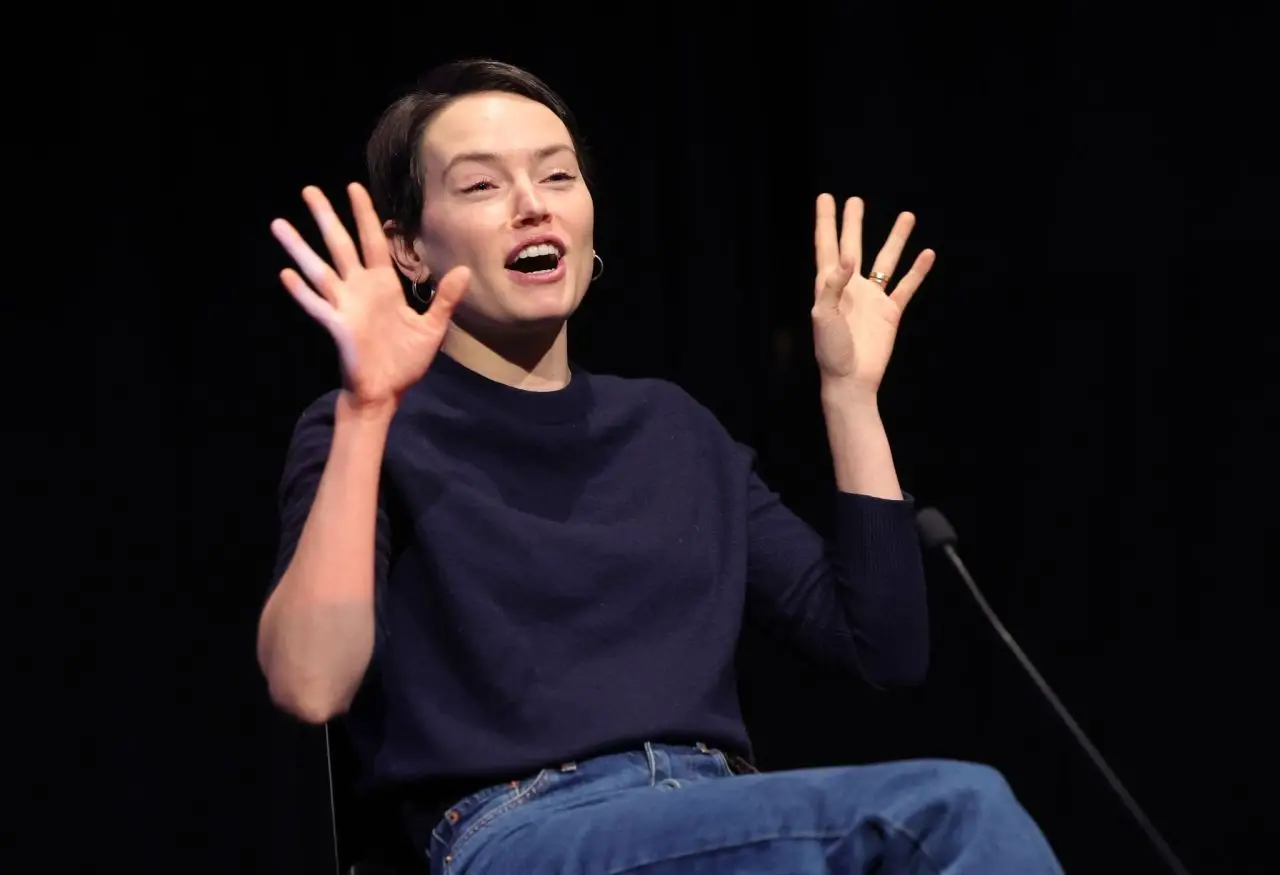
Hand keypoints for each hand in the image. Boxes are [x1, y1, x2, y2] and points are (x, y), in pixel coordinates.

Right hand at [271, 184, 468, 408]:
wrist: (388, 392)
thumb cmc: (405, 361)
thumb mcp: (432, 328)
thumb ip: (445, 299)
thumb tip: (465, 271)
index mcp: (382, 286)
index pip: (372, 241)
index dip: (365, 215)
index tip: (354, 187)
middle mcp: (359, 290)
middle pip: (340, 245)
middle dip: (326, 217)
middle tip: (309, 189)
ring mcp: (344, 306)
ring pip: (319, 270)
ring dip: (299, 247)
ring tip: (279, 224)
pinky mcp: (337, 327)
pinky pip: (316, 306)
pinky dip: (302, 292)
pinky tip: (286, 274)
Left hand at [811, 194, 934, 396]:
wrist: (851, 380)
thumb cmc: (830, 351)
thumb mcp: (823, 316)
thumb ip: (833, 286)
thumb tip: (848, 258)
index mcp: (829, 285)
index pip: (826, 246)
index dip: (826, 222)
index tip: (825, 197)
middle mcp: (851, 287)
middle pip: (853, 245)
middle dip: (853, 223)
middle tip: (856, 199)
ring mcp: (872, 298)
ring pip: (886, 260)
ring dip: (895, 239)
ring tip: (907, 215)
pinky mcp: (890, 312)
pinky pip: (906, 286)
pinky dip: (917, 271)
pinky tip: (927, 253)